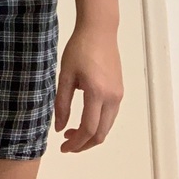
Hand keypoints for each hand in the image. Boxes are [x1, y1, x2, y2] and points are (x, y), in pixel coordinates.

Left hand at [54, 25, 123, 152]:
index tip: (62, 147)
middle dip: (84, 144)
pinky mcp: (120, 90)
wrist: (99, 31)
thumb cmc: (79, 49)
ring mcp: (118, 95)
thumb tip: (59, 127)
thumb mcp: (65, 74)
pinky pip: (110, 115)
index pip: (89, 129)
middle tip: (66, 144)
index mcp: (97, 93)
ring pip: (108, 126)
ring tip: (71, 131)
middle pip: (101, 133)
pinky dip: (98, 123)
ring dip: (91, 134)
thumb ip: (62, 102)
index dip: (76, 143)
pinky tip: (84, 118)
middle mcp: (112, 98)